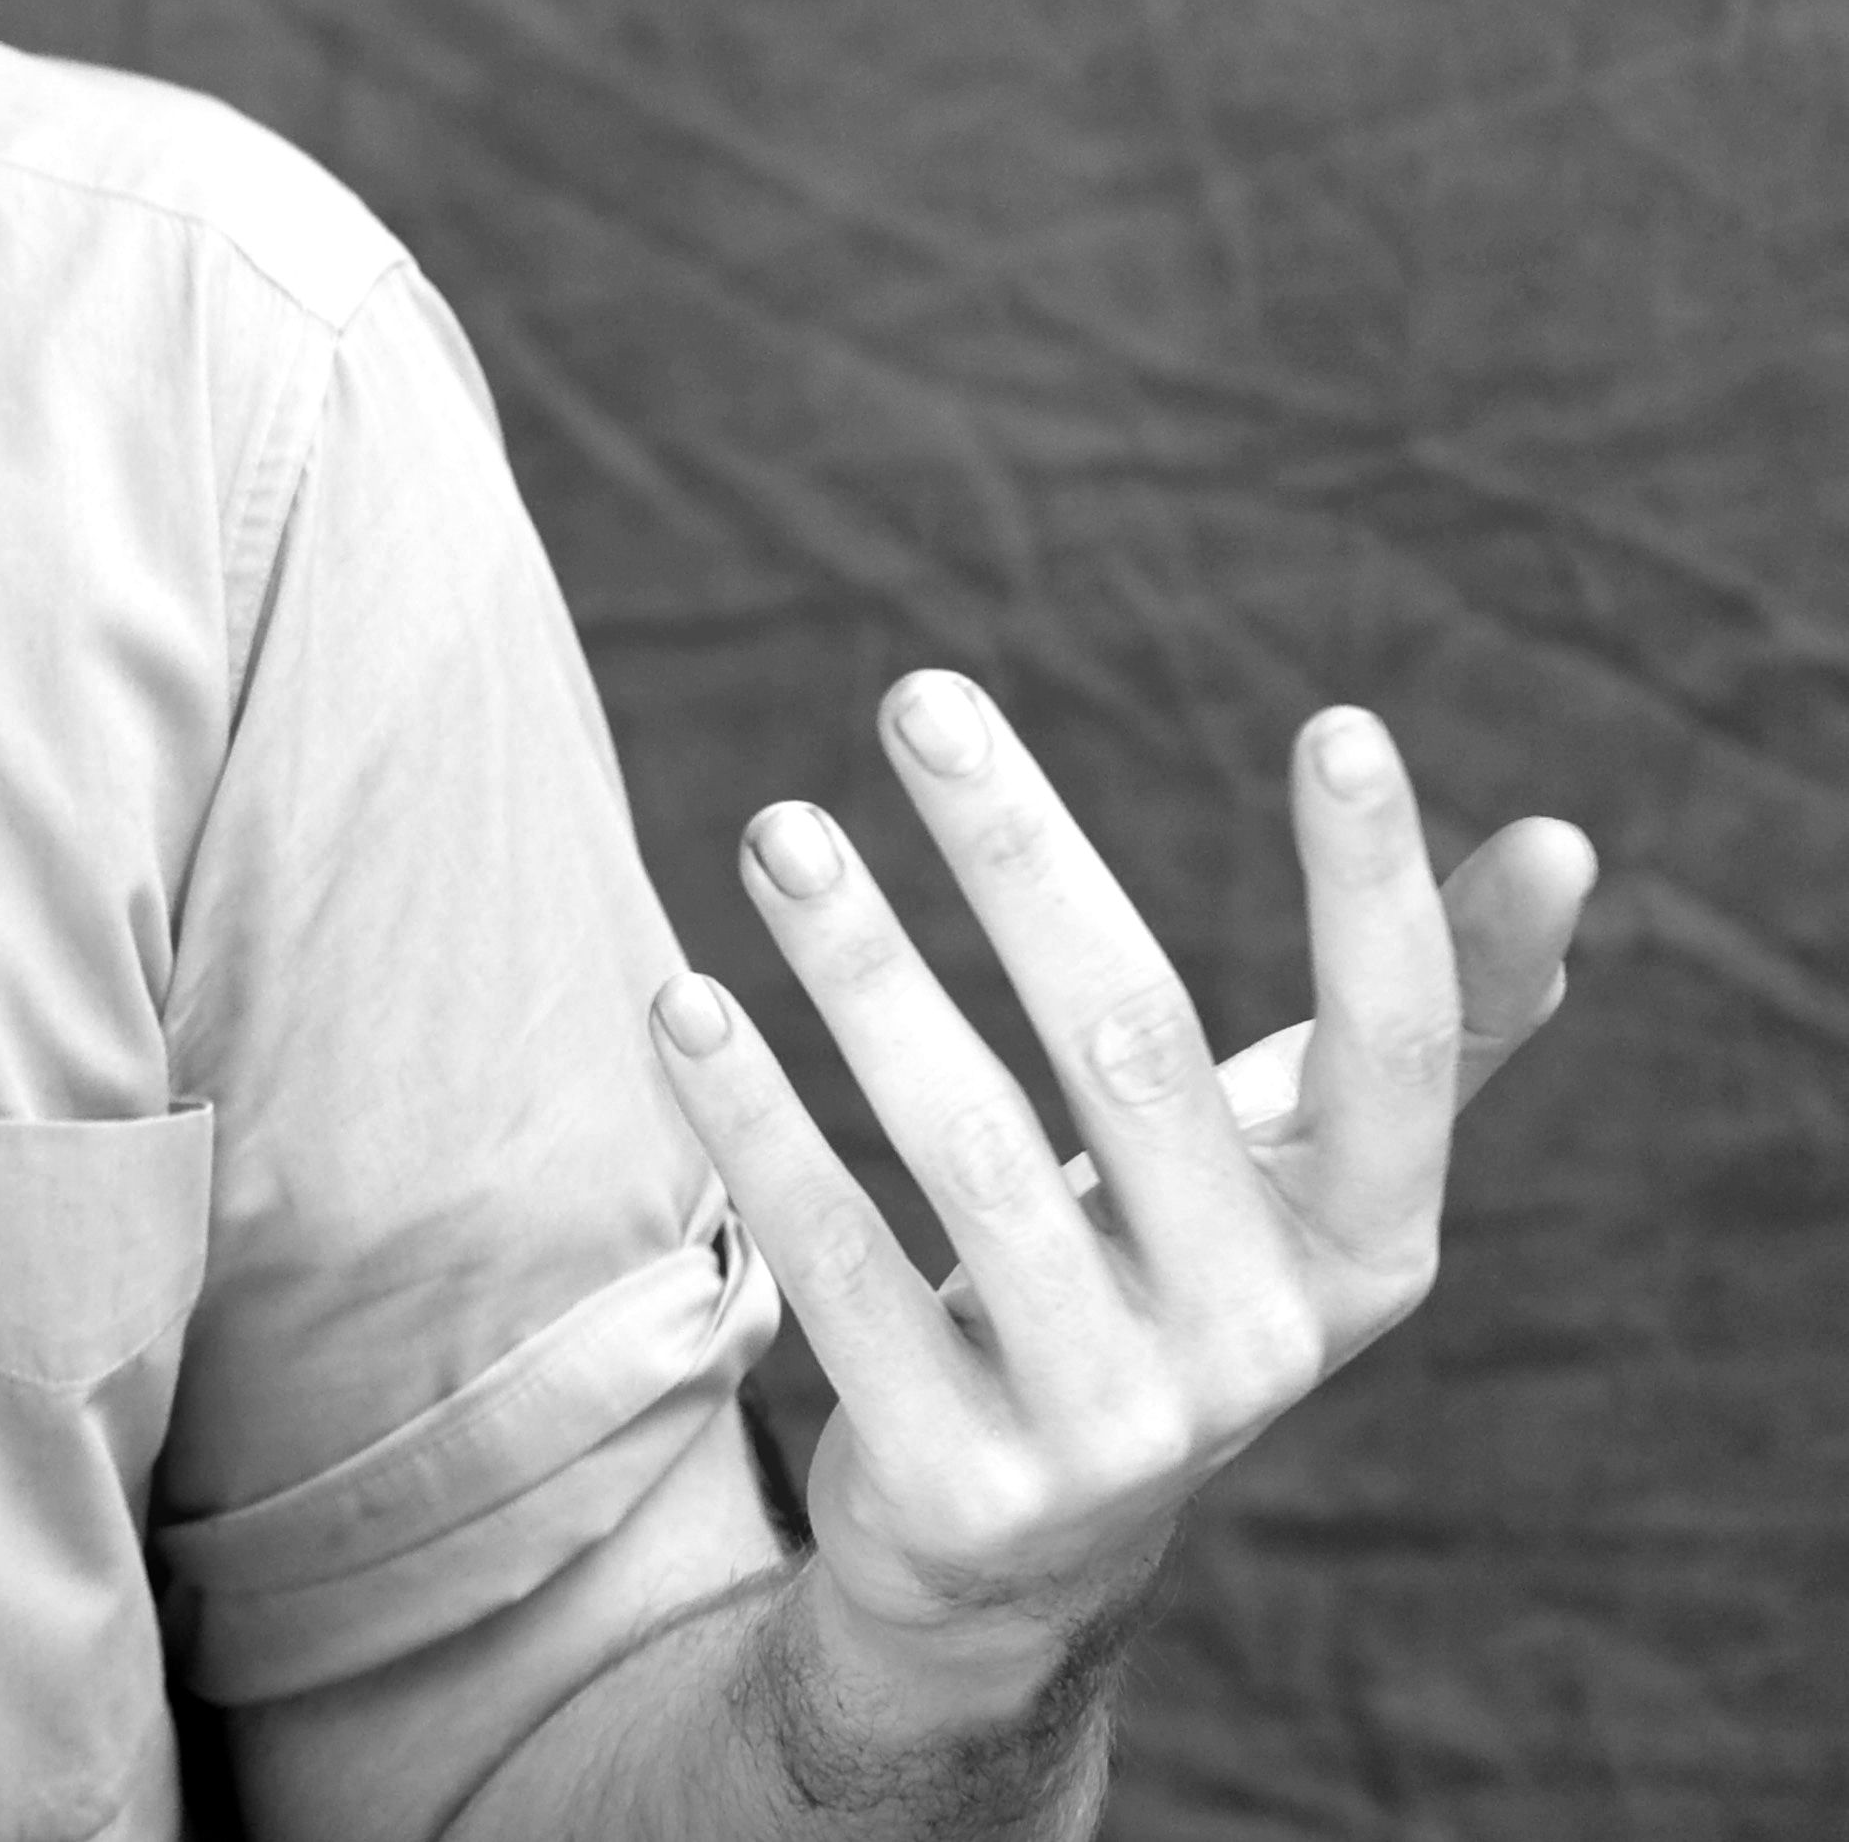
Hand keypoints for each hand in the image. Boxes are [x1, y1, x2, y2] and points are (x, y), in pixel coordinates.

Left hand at [648, 677, 1591, 1715]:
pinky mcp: (955, 1478)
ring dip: (864, 968)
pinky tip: (686, 1001)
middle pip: (1138, 1048)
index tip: (1342, 723)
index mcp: (1367, 1254)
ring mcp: (1111, 1425)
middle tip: (918, 695)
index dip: (1381, 892)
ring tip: (779, 832)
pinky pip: (841, 1264)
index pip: (1400, 1049)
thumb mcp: (1295, 1177)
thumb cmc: (1167, 1279)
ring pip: (972, 1147)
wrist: (1017, 1556)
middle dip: (1021, 854)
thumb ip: (1428, 1021)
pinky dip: (757, 1122)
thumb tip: (1567, 847)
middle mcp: (1261, 1344)